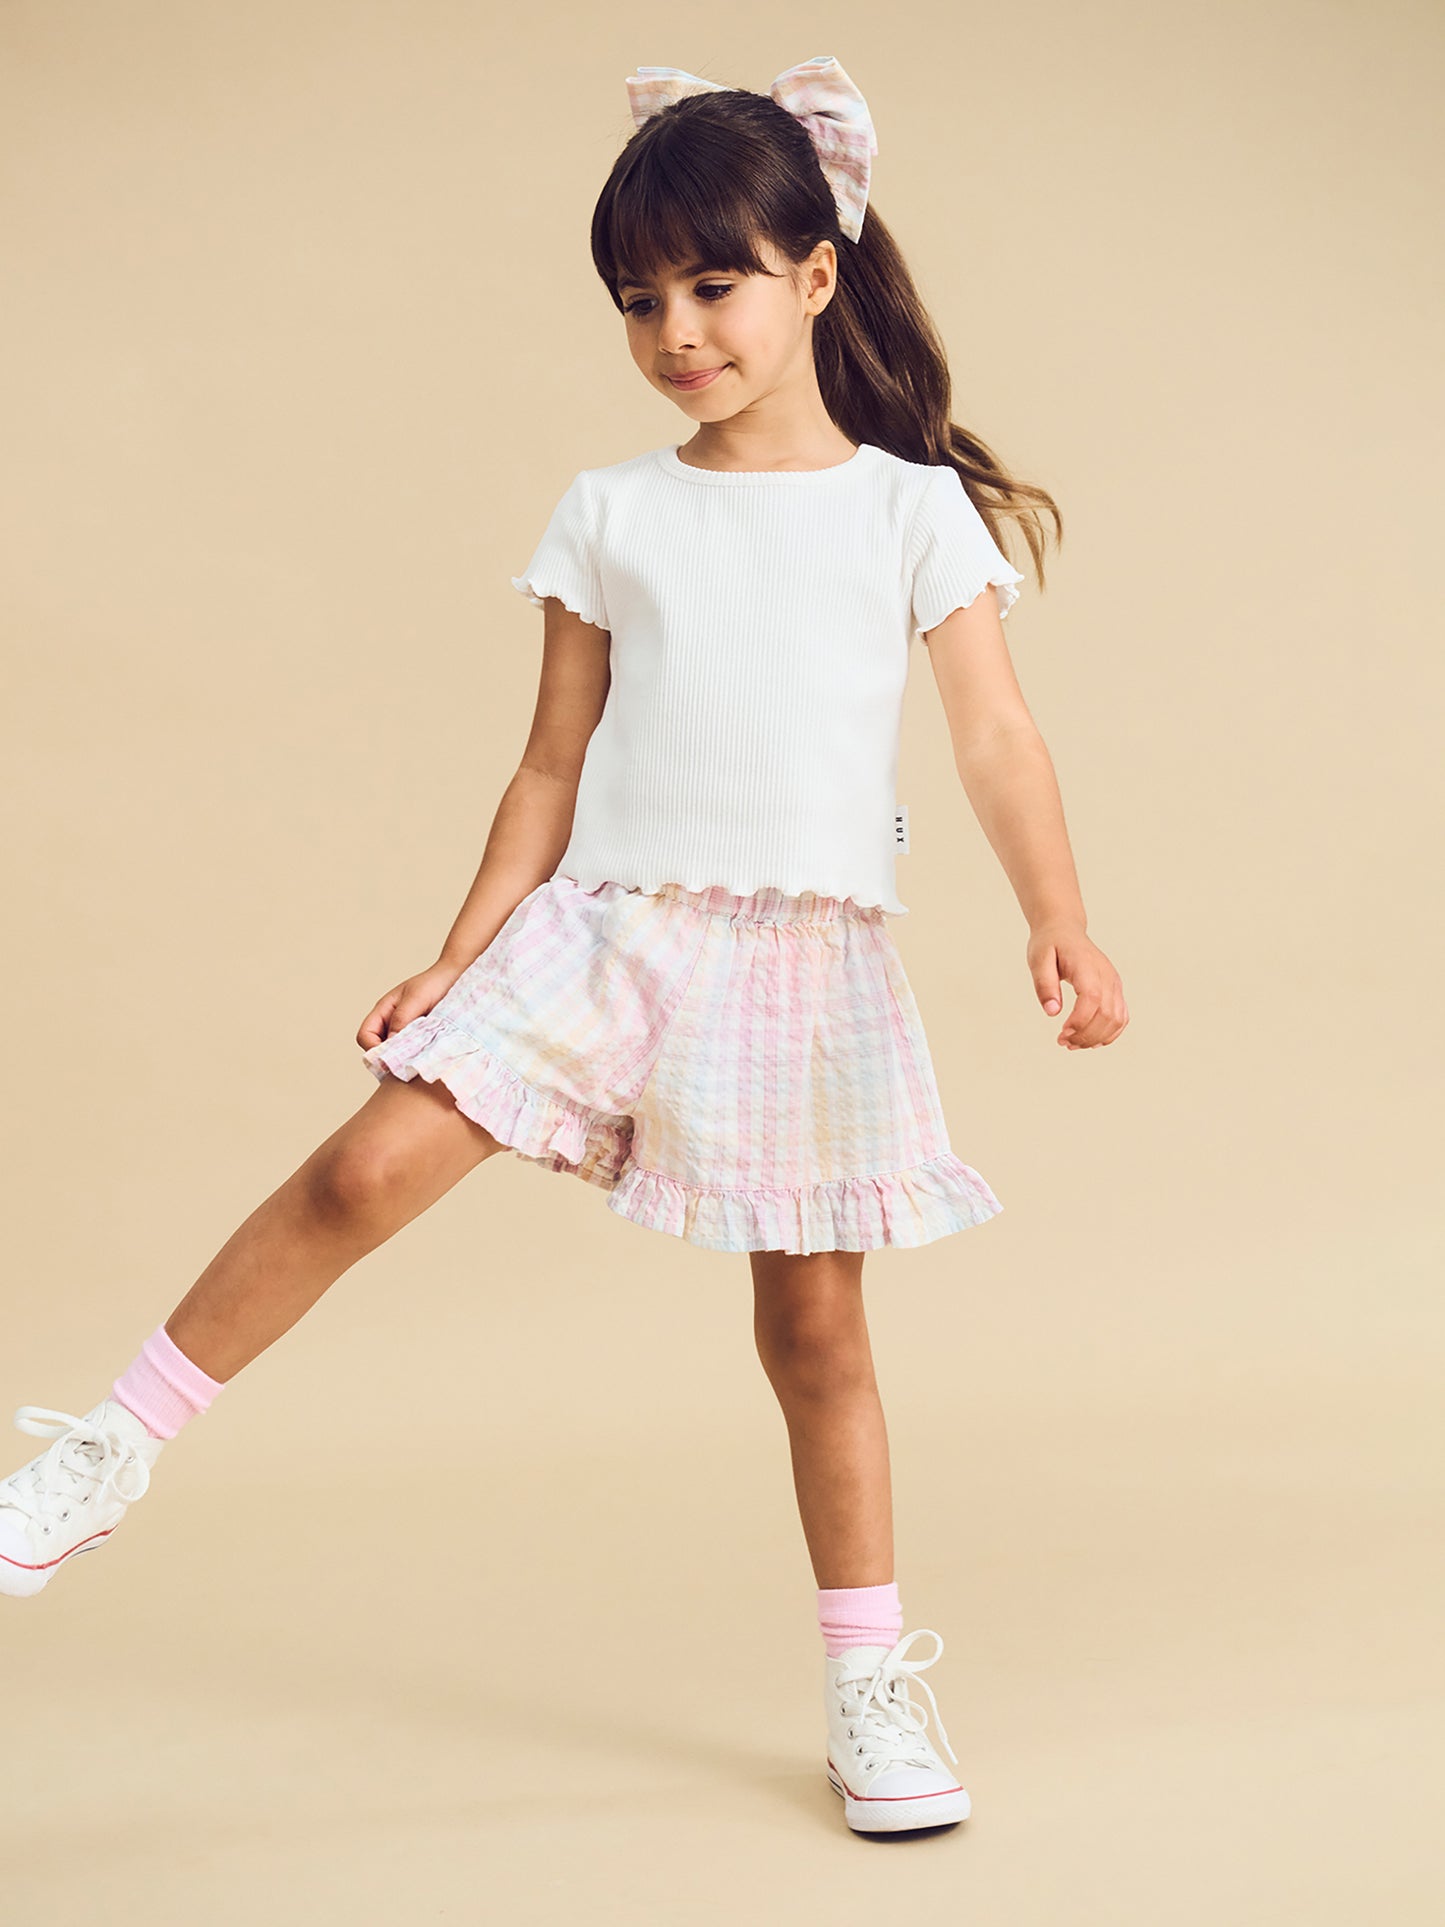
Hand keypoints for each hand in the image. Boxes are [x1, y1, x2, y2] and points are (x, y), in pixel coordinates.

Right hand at [356, 958, 467, 1051]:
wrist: (457, 978)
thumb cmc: (435, 983)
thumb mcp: (416, 998)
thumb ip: (402, 1018)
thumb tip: (390, 1043)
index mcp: (383, 1011)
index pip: (365, 1036)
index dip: (373, 1048)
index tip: (390, 1057)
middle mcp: (392, 1024)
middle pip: (378, 1049)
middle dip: (389, 1058)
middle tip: (407, 1063)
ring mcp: (407, 1033)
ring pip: (396, 1054)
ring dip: (405, 1059)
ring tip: (420, 1059)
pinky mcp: (422, 1039)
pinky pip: (414, 1053)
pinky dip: (418, 1057)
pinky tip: (429, 1056)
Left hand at [1028, 925, 1128, 1049]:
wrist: (1065, 930)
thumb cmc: (1050, 944)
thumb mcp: (1038, 959)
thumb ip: (1044, 984)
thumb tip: (1052, 1012)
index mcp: (1087, 966)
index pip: (1092, 999)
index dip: (1079, 1021)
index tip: (1061, 1034)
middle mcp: (1106, 975)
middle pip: (1107, 1014)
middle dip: (1085, 1035)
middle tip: (1062, 1042)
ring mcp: (1114, 983)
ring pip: (1117, 1019)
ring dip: (1096, 1038)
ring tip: (1073, 1044)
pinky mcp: (1116, 990)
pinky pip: (1121, 1017)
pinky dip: (1109, 1033)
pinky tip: (1090, 1041)